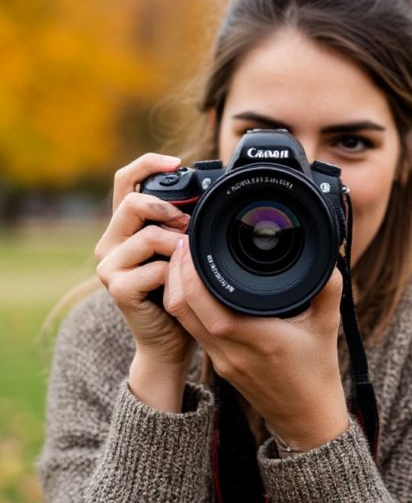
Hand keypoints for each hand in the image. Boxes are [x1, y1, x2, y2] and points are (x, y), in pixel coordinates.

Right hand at [95, 153, 193, 411]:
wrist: (171, 339)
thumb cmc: (182, 291)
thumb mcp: (185, 250)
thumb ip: (186, 223)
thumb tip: (211, 196)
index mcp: (126, 227)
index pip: (125, 181)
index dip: (148, 165)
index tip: (177, 162)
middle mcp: (111, 242)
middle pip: (134, 204)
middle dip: (170, 210)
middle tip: (191, 225)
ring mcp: (109, 266)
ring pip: (149, 236)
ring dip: (180, 246)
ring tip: (191, 261)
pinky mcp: (117, 288)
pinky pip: (156, 268)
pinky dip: (177, 274)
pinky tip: (183, 285)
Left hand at [164, 237, 349, 450]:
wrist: (306, 417)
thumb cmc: (318, 371)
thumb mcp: (329, 325)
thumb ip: (328, 288)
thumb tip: (330, 254)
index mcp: (259, 339)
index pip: (208, 303)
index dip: (191, 272)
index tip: (194, 243)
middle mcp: (232, 351)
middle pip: (183, 308)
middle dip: (177, 271)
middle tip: (184, 241)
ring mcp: (221, 360)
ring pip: (183, 319)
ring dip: (177, 287)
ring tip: (186, 258)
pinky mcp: (218, 364)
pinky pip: (192, 329)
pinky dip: (186, 303)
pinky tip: (195, 285)